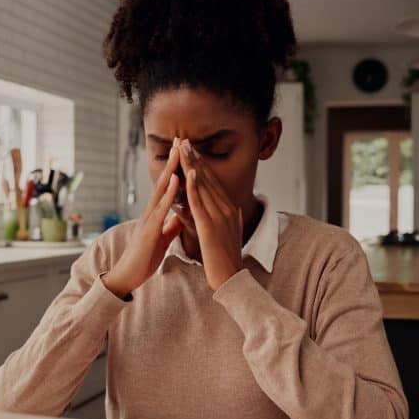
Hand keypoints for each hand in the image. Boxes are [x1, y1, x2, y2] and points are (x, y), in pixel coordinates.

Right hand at [101, 139, 183, 298]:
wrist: (128, 276)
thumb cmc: (144, 258)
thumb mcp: (162, 239)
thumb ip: (169, 226)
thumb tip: (179, 216)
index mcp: (155, 214)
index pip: (167, 187)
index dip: (175, 169)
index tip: (182, 151)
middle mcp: (150, 212)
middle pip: (163, 181)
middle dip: (171, 160)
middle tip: (179, 138)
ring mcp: (148, 219)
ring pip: (161, 189)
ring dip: (170, 169)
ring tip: (178, 151)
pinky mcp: (149, 229)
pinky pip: (161, 208)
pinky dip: (169, 193)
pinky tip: (176, 180)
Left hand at [178, 138, 243, 290]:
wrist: (231, 279)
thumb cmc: (227, 259)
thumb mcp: (230, 234)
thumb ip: (230, 219)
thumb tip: (234, 210)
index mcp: (228, 209)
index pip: (212, 182)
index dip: (201, 164)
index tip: (192, 149)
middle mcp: (226, 209)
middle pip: (208, 178)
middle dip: (195, 158)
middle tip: (184, 140)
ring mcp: (219, 217)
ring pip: (203, 186)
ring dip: (192, 166)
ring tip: (183, 149)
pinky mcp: (210, 227)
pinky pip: (200, 203)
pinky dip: (194, 187)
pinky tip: (188, 174)